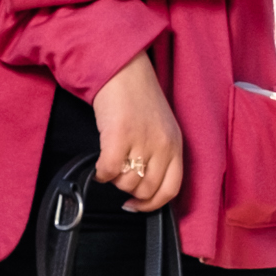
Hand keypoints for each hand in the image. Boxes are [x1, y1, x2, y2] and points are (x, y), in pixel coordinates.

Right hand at [91, 52, 185, 211]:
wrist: (122, 70)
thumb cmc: (138, 98)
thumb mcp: (161, 128)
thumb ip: (160, 154)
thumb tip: (145, 187)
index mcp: (175, 145)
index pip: (171, 189)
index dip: (152, 204)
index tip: (137, 205)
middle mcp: (162, 145)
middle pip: (146, 190)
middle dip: (129, 191)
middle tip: (119, 179)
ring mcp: (141, 141)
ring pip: (127, 183)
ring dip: (114, 180)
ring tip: (110, 165)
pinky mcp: (119, 135)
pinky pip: (109, 170)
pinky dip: (101, 173)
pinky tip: (100, 166)